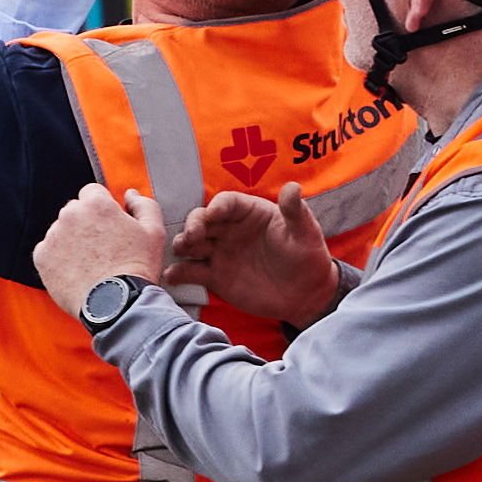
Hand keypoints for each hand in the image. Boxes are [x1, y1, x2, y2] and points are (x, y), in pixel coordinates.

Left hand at [34, 182, 174, 322]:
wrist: (116, 303)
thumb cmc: (136, 268)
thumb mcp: (154, 232)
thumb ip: (144, 206)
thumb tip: (131, 195)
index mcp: (96, 204)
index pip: (93, 193)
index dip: (103, 208)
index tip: (109, 224)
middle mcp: (70, 215)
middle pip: (75, 211)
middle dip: (87, 223)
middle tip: (103, 247)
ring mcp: (53, 236)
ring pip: (61, 231)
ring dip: (72, 241)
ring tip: (92, 263)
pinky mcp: (41, 257)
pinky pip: (48, 251)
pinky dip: (59, 259)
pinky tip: (77, 271)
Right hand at [167, 185, 343, 330]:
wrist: (306, 295)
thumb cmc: (308, 257)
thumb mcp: (305, 233)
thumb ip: (295, 211)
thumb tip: (293, 186)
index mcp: (248, 213)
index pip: (226, 203)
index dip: (217, 207)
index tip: (213, 215)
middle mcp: (229, 229)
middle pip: (201, 220)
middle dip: (193, 225)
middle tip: (192, 237)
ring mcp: (219, 252)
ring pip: (191, 244)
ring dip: (182, 245)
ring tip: (181, 251)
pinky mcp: (214, 276)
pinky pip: (191, 271)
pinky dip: (179, 273)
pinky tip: (173, 276)